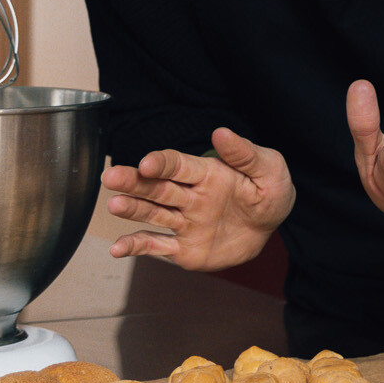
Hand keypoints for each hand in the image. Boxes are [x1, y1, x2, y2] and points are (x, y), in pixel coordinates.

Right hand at [102, 128, 294, 269]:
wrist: (272, 227)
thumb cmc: (270, 191)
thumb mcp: (268, 168)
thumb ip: (244, 154)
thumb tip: (221, 132)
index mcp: (206, 173)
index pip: (177, 165)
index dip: (161, 163)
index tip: (147, 164)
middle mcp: (189, 196)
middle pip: (156, 187)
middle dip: (133, 182)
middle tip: (111, 176)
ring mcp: (184, 222)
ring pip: (152, 214)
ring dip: (132, 209)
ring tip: (113, 205)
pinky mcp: (184, 248)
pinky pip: (156, 246)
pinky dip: (136, 247)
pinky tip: (117, 249)